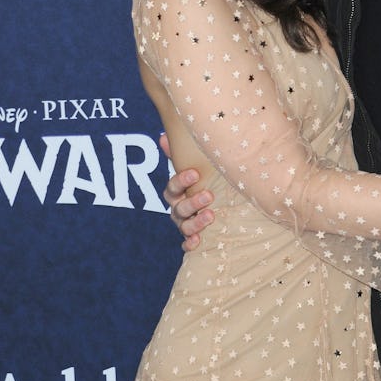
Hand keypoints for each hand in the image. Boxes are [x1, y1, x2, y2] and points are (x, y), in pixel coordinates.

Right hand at [159, 135, 212, 251]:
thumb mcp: (194, 168)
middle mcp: (177, 209)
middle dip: (193, 202)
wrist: (217, 204)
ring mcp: (184, 225)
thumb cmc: (203, 183)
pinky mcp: (192, 238)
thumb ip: (180, 154)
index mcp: (176, 192)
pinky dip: (191, 244)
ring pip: (184, 226)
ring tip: (211, 216)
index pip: (173, 186)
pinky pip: (187, 245)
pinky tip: (198, 242)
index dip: (181, 180)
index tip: (194, 173)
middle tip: (209, 195)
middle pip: (179, 207)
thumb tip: (164, 135)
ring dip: (196, 223)